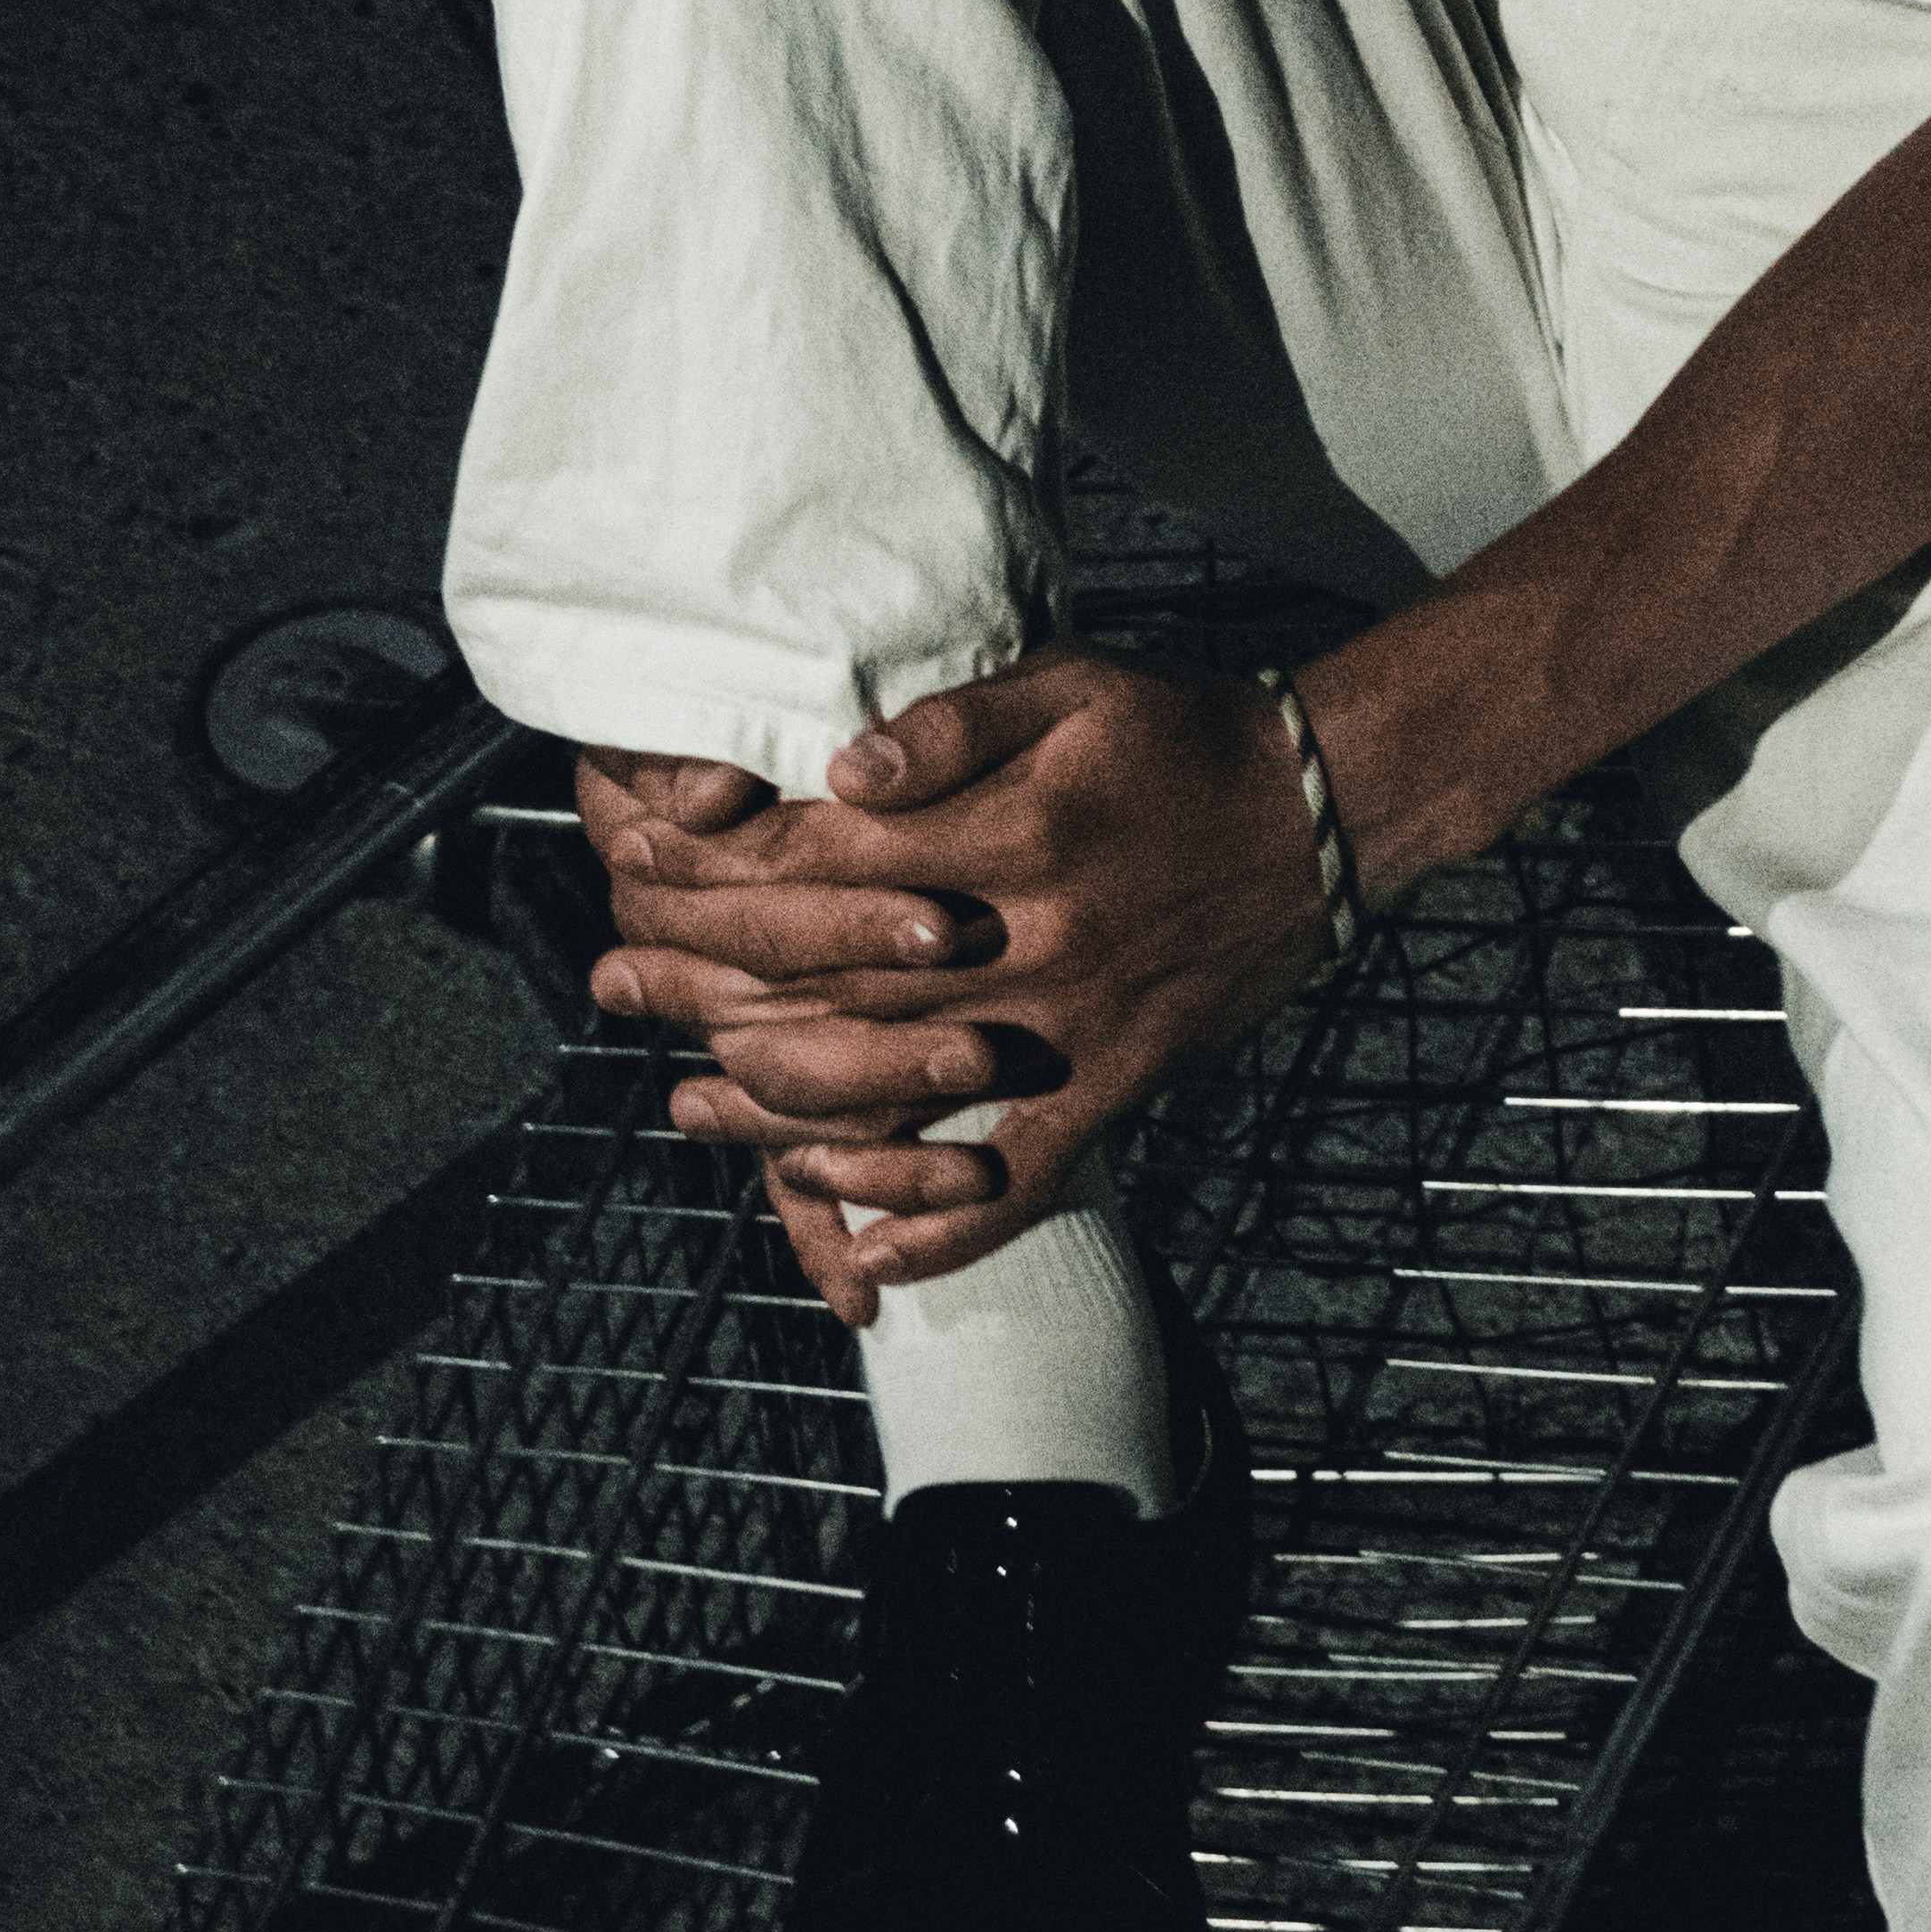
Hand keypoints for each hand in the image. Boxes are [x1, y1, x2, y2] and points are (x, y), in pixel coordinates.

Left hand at [579, 655, 1330, 1324]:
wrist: (1318, 816)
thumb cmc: (1182, 735)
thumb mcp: (1073, 685)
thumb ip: (955, 724)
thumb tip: (841, 765)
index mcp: (1006, 838)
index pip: (825, 865)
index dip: (719, 869)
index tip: (637, 864)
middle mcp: (1024, 945)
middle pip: (833, 986)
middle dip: (706, 990)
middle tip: (612, 990)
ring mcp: (1065, 1032)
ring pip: (899, 1093)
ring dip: (780, 1110)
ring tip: (688, 1106)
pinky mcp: (1111, 1088)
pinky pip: (1014, 1178)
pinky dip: (935, 1221)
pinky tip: (861, 1246)